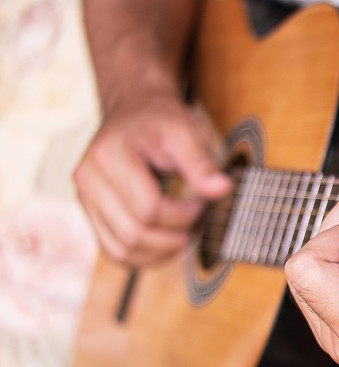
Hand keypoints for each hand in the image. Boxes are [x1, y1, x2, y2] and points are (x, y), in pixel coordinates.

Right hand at [73, 89, 231, 265]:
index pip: (149, 210)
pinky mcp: (92, 214)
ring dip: (162, 252)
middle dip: (175, 236)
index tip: (202, 204)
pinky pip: (116, 252)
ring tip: (185, 231)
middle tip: (198, 221)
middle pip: (134, 234)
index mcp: (108, 156)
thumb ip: (202, 161)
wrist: (134, 109)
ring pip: (123, 252)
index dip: (183, 216)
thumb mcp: (184, 130)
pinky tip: (168, 241)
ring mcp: (85, 200)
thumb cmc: (160, 120)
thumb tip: (223, 189)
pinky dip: (146, 257)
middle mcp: (87, 180)